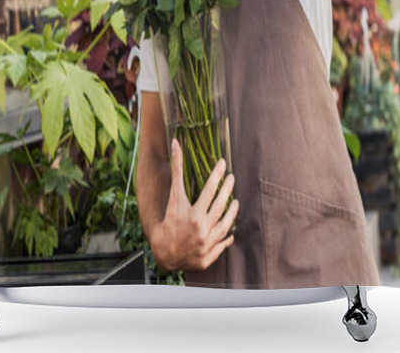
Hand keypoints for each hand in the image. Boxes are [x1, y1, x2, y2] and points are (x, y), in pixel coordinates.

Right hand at [152, 138, 238, 271]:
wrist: (163, 253)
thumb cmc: (169, 220)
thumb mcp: (173, 197)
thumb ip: (177, 170)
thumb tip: (175, 143)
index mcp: (193, 215)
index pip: (209, 191)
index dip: (217, 175)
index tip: (223, 163)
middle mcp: (201, 230)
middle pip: (220, 206)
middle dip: (227, 190)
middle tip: (232, 178)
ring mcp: (206, 245)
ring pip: (225, 226)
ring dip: (232, 213)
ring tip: (235, 201)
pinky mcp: (208, 257)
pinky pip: (222, 244)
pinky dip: (227, 237)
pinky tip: (231, 228)